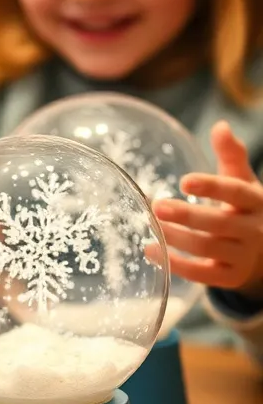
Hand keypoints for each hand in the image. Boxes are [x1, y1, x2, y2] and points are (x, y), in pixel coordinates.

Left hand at [152, 121, 262, 295]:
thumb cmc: (246, 209)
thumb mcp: (243, 181)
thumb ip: (231, 154)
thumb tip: (220, 126)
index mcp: (256, 202)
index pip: (236, 193)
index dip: (212, 186)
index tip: (184, 180)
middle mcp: (254, 230)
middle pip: (219, 223)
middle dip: (187, 215)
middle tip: (156, 205)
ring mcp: (243, 257)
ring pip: (207, 249)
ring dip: (176, 238)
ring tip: (151, 225)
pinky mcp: (230, 278)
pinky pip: (202, 275)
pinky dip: (176, 265)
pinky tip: (151, 251)